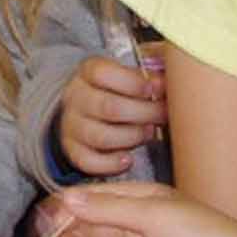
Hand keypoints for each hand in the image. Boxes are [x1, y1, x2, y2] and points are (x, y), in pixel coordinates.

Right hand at [57, 53, 163, 177]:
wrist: (86, 111)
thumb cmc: (115, 91)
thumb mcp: (126, 77)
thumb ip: (145, 79)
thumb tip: (164, 85)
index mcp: (87, 73)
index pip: (102, 73)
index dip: (132, 82)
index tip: (156, 88)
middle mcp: (75, 98)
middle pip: (108, 107)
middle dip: (144, 113)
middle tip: (164, 115)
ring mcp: (71, 126)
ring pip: (101, 136)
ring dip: (132, 137)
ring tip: (149, 132)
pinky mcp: (73, 150)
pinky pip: (88, 161)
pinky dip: (111, 164)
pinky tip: (128, 159)